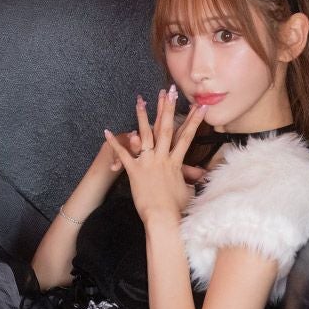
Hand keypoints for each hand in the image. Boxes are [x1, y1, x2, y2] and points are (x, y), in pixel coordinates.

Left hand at [103, 84, 208, 223]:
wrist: (163, 217)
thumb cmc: (176, 209)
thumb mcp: (188, 192)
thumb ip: (191, 180)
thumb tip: (202, 177)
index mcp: (175, 162)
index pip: (187, 136)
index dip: (195, 120)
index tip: (201, 106)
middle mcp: (162, 158)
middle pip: (165, 128)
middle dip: (167, 108)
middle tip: (168, 91)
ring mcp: (147, 162)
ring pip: (144, 134)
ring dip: (142, 116)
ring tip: (140, 99)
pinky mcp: (134, 170)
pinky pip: (122, 154)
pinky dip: (114, 143)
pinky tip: (106, 131)